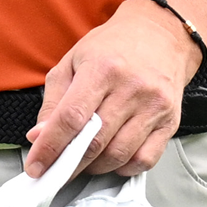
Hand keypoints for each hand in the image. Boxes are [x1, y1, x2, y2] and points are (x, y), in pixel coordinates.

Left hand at [24, 0, 201, 178]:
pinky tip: (112, 158)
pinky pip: (145, 160)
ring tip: (83, 161)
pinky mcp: (170, 121)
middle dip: (68, 164)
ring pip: (118, 155)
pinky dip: (124, 168)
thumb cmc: (113, 47)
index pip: (71, 117)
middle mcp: (132, 88)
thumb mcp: (73, 61)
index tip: (35, 167)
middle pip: (94, 142)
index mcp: (103, 68)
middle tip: (55, 171)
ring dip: (94, 168)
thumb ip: (53, 100)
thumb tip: (38, 136)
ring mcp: (154, 106)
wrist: (161, 35)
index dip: (49, 147)